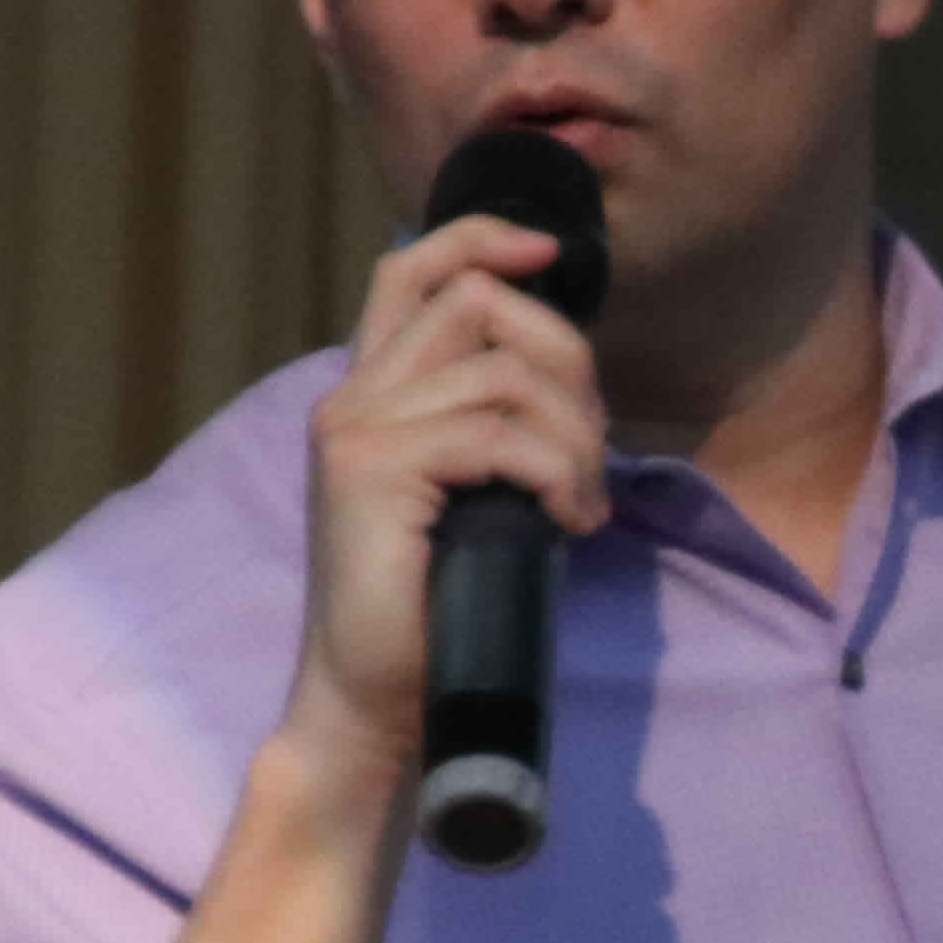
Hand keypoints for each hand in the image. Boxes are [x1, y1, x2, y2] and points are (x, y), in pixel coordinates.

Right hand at [284, 213, 609, 776]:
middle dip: (565, 357)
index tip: (551, 255)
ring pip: (501, 372)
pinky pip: (497, 435)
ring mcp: (355, 430)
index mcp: (369, 393)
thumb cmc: (434, 608)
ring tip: (582, 498)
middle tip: (591, 445)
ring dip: (572, 432)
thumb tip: (567, 377)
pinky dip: (556, 471)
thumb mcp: (473, 493)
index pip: (413, 269)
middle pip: (477, 301)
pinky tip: (569, 518)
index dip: (485, 238)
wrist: (372, 704)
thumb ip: (491, 423)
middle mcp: (351, 397)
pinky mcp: (371, 473)